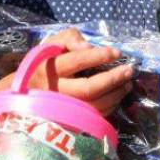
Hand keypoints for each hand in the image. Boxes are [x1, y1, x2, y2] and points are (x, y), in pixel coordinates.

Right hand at [0, 28, 133, 116]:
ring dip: (115, 94)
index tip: (117, 53)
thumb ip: (71, 38)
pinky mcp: (70, 120)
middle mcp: (55, 91)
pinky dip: (110, 106)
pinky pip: (94, 116)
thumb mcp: (54, 43)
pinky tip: (118, 94)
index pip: (76, 62)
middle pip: (87, 89)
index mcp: (49, 69)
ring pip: (93, 106)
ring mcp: (62, 109)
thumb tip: (89, 47)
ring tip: (127, 82)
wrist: (30, 88)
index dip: (99, 56)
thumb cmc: (47, 61)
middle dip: (112, 79)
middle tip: (129, 70)